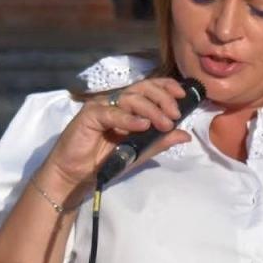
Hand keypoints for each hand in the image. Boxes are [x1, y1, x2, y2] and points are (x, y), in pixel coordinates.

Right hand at [37, 78, 195, 200]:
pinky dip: (129, 119)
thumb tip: (185, 135)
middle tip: (175, 114)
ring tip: (164, 124)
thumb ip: (161, 142)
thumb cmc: (107, 160)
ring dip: (152, 110)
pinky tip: (142, 126)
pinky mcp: (89, 115)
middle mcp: (116, 102)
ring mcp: (102, 106)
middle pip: (143, 88)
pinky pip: (112, 112)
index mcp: (129, 107)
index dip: (167, 87)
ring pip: (131, 98)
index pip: (150, 88)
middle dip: (163, 98)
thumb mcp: (140, 151)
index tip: (183, 95)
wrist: (77, 174)